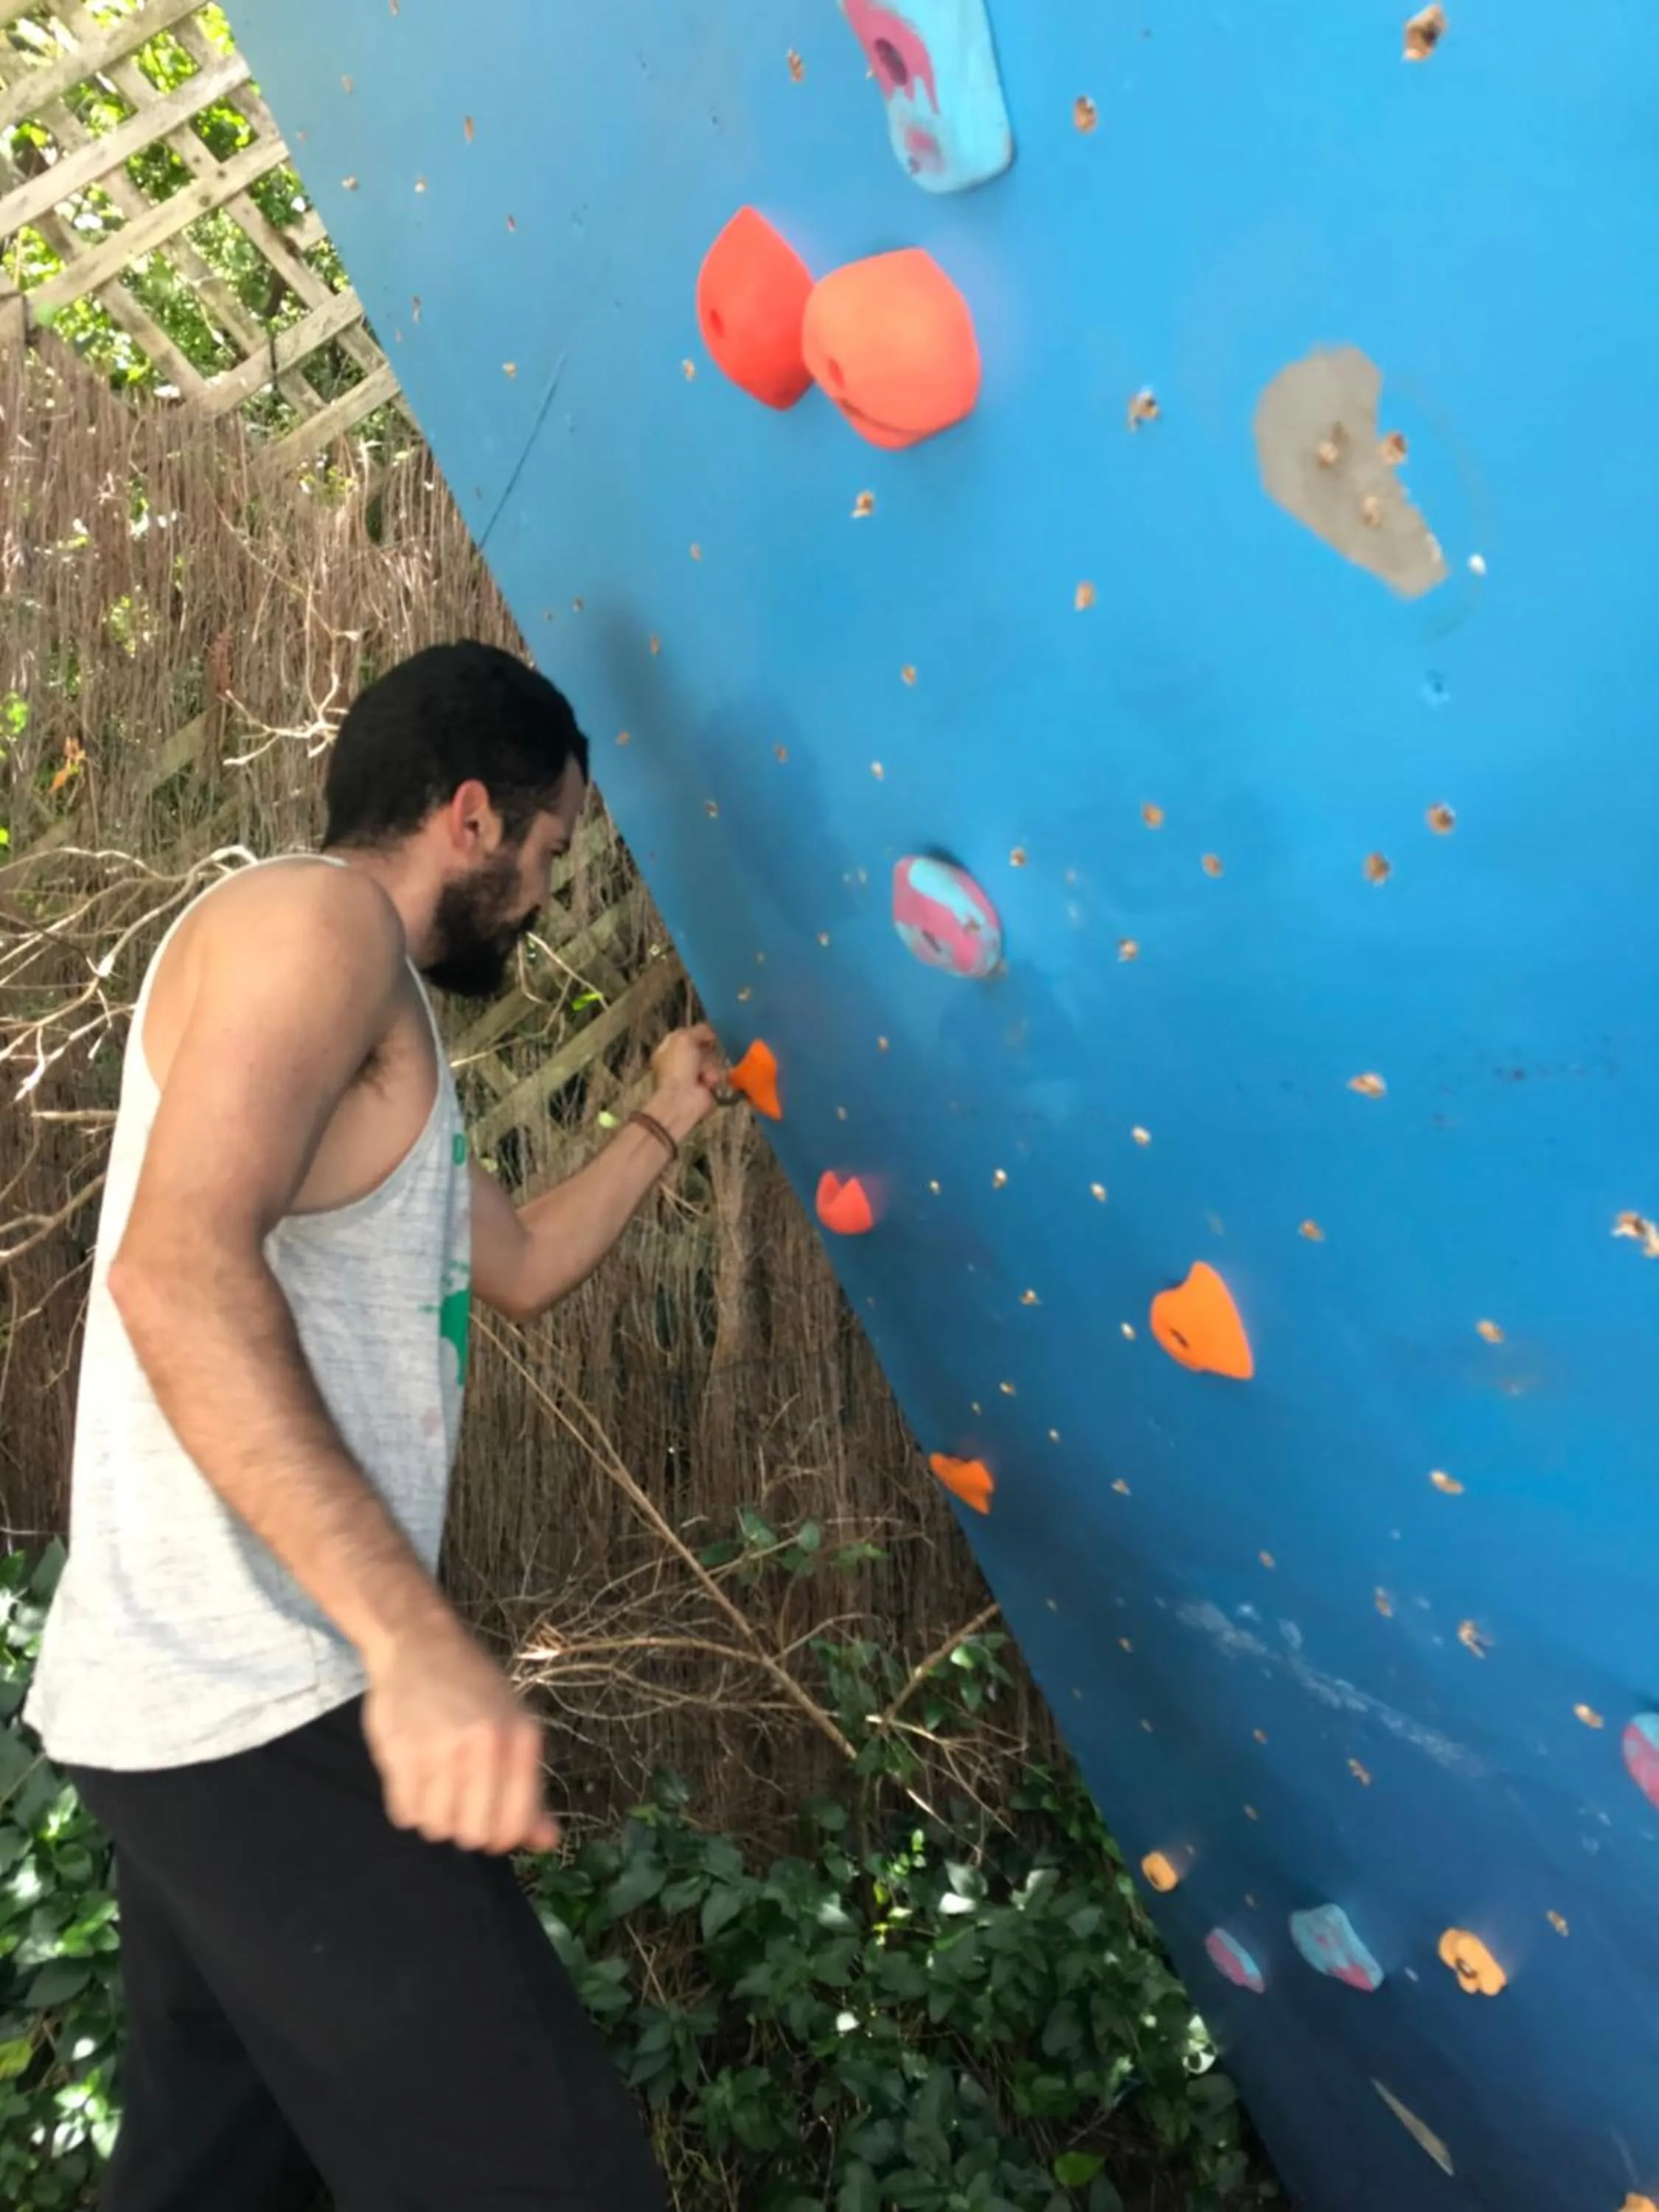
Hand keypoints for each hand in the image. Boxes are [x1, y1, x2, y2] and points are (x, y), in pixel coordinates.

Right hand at [361, 1615, 559, 1855]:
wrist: (419, 1643)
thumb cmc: (473, 1688)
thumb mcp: (515, 1726)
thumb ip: (530, 1789)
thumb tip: (547, 1842)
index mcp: (522, 1739)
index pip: (515, 1824)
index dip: (501, 1837)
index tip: (490, 1825)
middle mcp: (484, 1745)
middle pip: (473, 1835)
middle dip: (465, 1828)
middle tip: (459, 1802)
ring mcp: (440, 1749)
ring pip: (436, 1828)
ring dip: (435, 1816)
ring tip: (436, 1784)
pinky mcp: (400, 1752)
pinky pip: (404, 1814)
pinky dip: (408, 1806)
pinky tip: (414, 1777)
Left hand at [649, 1022, 721, 1134]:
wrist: (682, 1100)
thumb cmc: (678, 1067)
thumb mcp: (684, 1039)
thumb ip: (698, 1030)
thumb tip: (711, 1033)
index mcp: (668, 1050)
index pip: (686, 1036)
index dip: (697, 1033)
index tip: (709, 1034)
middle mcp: (680, 1063)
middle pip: (702, 1048)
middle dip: (706, 1052)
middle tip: (702, 1057)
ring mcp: (693, 1076)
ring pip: (712, 1062)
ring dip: (710, 1067)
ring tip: (704, 1076)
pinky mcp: (706, 1088)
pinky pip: (717, 1076)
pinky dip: (714, 1079)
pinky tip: (707, 1084)